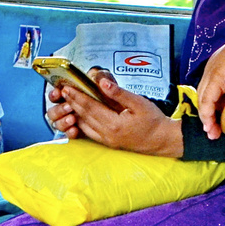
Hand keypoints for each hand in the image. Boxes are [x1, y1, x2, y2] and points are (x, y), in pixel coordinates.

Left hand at [52, 70, 181, 156]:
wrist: (162, 140)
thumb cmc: (153, 120)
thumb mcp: (139, 103)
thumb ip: (119, 93)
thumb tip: (102, 83)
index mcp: (115, 124)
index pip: (90, 107)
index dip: (77, 96)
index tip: (67, 87)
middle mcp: (108, 134)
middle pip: (84, 116)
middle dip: (72, 102)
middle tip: (62, 91)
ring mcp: (107, 140)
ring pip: (84, 125)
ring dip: (74, 112)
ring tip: (67, 101)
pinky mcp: (108, 143)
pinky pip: (90, 133)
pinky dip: (81, 123)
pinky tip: (78, 115)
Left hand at [197, 25, 224, 139]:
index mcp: (218, 67)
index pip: (210, 91)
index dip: (213, 108)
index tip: (220, 120)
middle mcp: (211, 69)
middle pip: (203, 97)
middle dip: (208, 117)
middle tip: (214, 131)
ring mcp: (212, 73)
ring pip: (203, 101)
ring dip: (208, 119)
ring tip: (214, 132)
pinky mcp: (216, 77)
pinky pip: (208, 100)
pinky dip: (209, 114)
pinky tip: (212, 124)